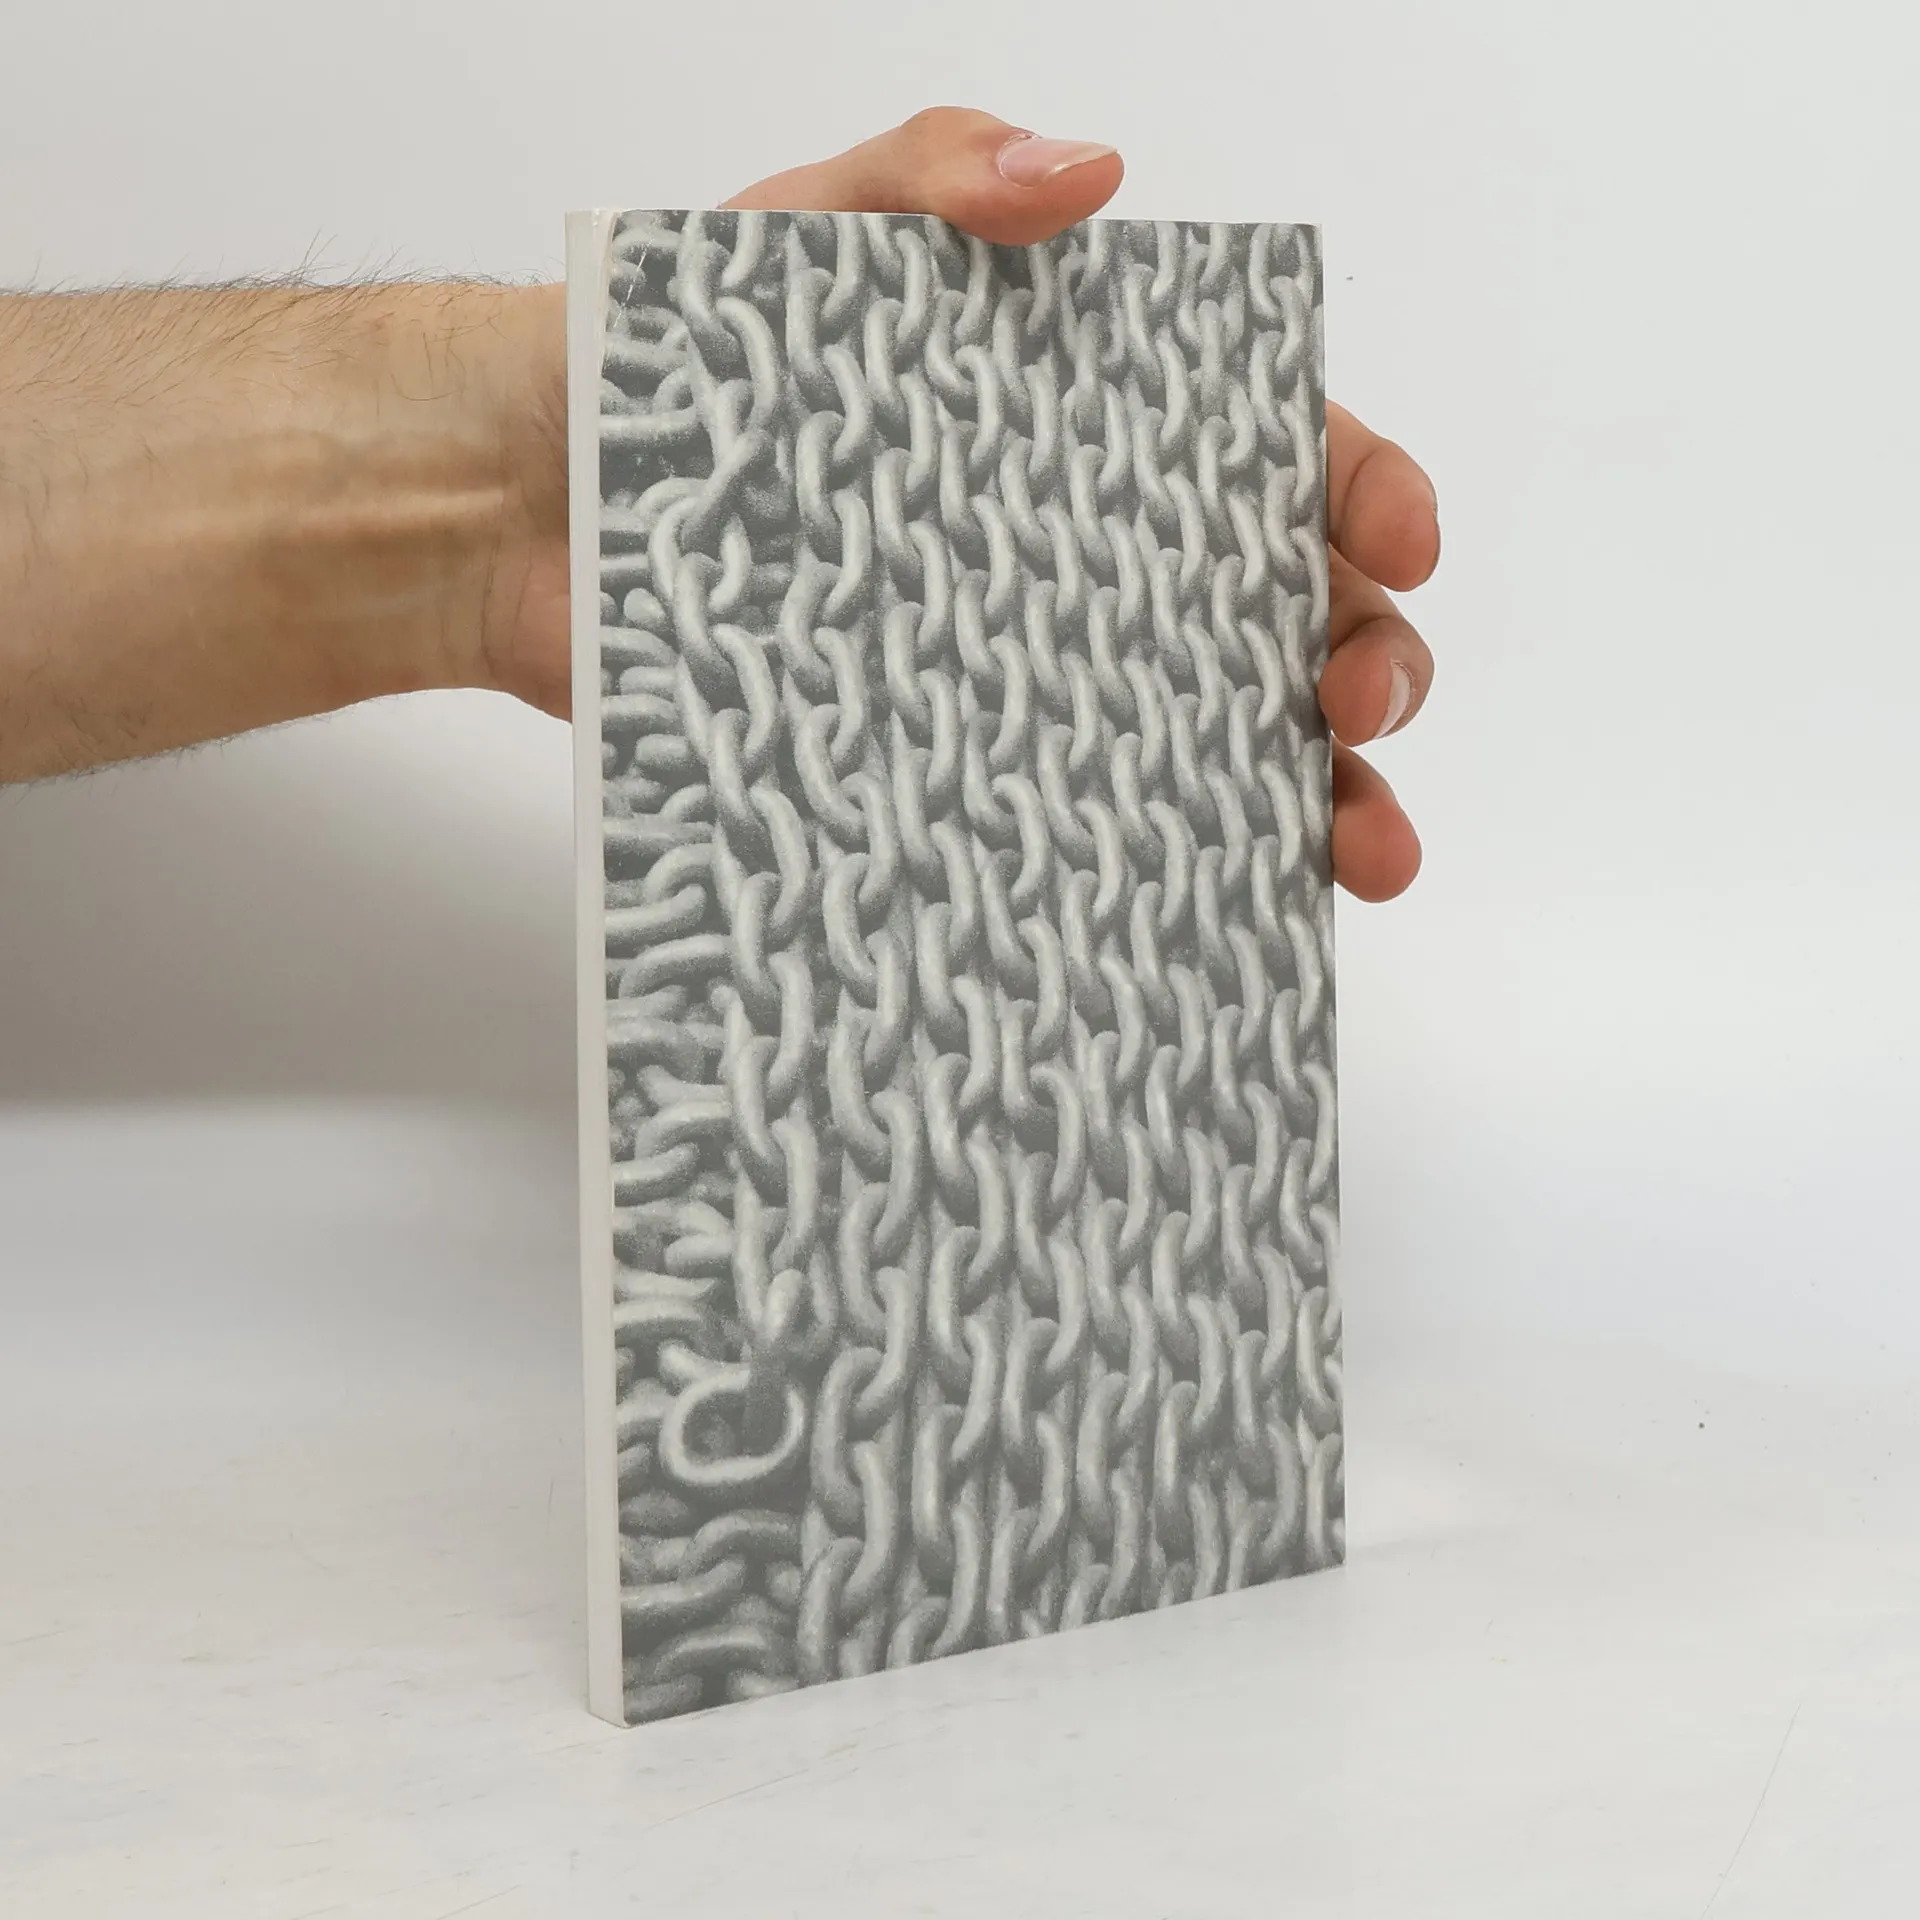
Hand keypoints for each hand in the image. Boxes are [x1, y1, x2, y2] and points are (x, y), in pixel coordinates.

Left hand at [492, 108, 1436, 900]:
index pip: (1275, 457)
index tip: (1398, 542)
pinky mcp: (955, 777)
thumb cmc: (675, 363)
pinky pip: (1089, 837)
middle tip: (1359, 706)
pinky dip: (1172, 880)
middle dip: (1368, 665)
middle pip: (1283, 619)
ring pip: (1217, 749)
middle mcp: (1085, 567)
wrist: (527, 511)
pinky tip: (1218, 912)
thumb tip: (1088, 178)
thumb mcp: (812, 234)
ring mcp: (1030, 685)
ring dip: (1316, 804)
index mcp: (1091, 435)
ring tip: (1356, 851)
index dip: (1363, 496)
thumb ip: (939, 177)